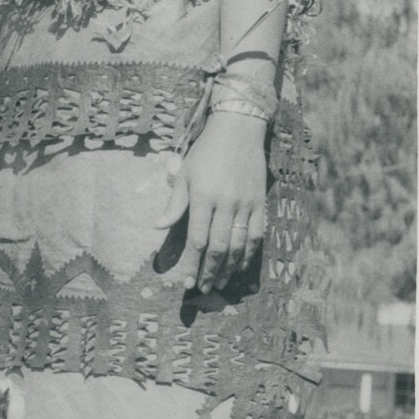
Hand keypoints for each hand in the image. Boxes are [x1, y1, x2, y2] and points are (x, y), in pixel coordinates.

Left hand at [155, 112, 267, 294]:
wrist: (239, 129)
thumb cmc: (206, 152)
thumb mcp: (184, 173)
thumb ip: (174, 204)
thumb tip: (158, 227)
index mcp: (203, 197)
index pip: (197, 240)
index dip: (192, 264)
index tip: (186, 281)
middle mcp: (226, 203)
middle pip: (218, 248)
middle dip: (210, 272)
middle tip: (204, 288)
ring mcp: (246, 204)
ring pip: (239, 245)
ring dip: (229, 268)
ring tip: (221, 282)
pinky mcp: (260, 202)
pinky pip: (257, 234)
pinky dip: (248, 253)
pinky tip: (240, 265)